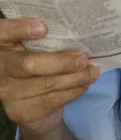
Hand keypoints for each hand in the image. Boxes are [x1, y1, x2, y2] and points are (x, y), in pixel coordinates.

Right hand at [0, 18, 98, 135]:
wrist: (29, 105)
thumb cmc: (36, 64)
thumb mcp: (34, 47)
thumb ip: (46, 37)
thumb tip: (74, 28)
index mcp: (2, 45)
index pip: (3, 32)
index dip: (19, 29)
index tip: (42, 28)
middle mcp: (0, 68)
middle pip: (29, 64)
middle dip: (61, 62)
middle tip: (84, 59)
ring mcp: (8, 92)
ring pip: (46, 84)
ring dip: (75, 78)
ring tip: (92, 72)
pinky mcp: (20, 111)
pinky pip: (52, 100)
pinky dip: (73, 91)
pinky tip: (84, 84)